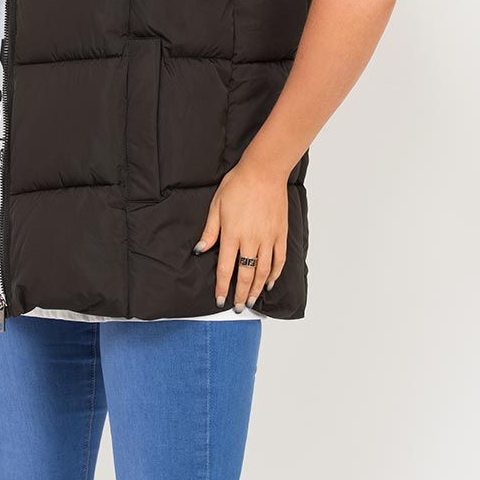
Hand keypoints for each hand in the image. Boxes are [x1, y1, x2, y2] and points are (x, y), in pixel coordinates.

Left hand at [192, 158, 287, 309]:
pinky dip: (275, 273)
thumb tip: (199, 250)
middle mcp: (251, 240)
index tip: (219, 299)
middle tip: (239, 307)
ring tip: (253, 300)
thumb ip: (209, 231)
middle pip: (246, 274)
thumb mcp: (216, 206)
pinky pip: (279, 259)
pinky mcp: (280, 234)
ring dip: (258, 288)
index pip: (225, 268)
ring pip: (263, 271)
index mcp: (232, 234)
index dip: (222, 286)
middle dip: (241, 294)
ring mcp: (268, 238)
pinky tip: (270, 282)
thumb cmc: (238, 185)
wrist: (264, 172)